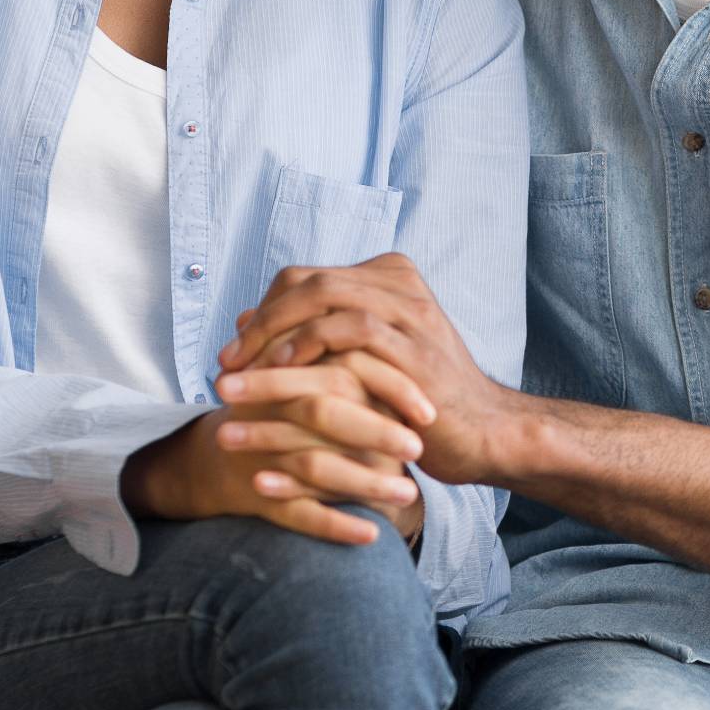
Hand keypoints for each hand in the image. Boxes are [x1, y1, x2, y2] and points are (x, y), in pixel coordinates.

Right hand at [123, 356, 425, 545]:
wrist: (216, 454)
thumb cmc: (282, 409)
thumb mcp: (306, 377)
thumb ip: (353, 367)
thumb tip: (425, 369)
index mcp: (289, 372)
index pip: (342, 369)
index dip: (387, 388)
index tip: (428, 411)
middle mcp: (270, 410)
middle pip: (323, 413)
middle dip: (375, 433)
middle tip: (419, 449)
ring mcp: (259, 455)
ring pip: (313, 467)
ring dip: (364, 482)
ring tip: (410, 494)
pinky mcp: (254, 497)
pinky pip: (296, 514)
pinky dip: (334, 525)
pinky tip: (372, 535)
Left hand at [217, 253, 514, 487]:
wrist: (484, 431)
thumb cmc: (417, 400)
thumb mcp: (365, 360)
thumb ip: (317, 336)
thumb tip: (246, 319)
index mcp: (388, 278)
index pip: (306, 278)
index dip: (263, 311)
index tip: (233, 350)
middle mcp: (399, 284)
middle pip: (309, 282)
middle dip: (259, 322)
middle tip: (225, 362)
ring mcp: (409, 312)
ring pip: (324, 298)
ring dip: (273, 335)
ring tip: (240, 372)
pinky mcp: (414, 346)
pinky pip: (351, 331)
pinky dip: (310, 344)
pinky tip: (282, 369)